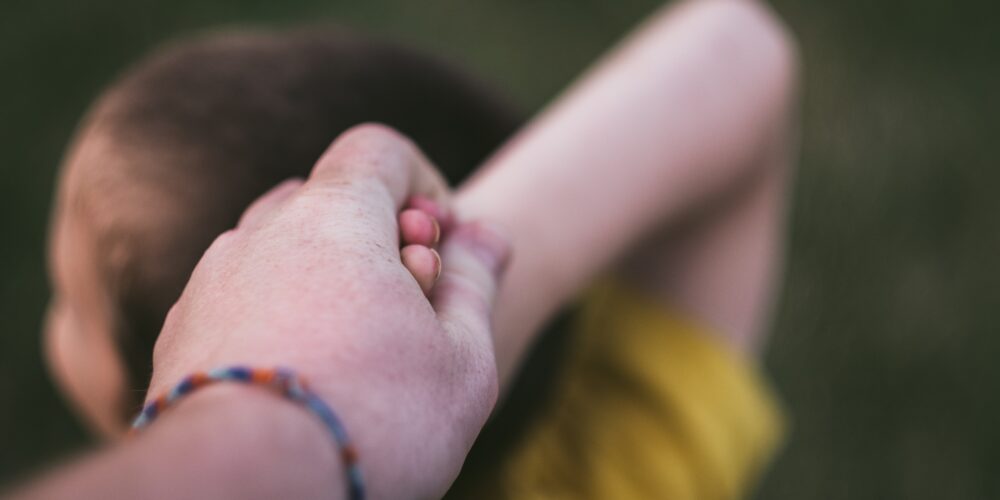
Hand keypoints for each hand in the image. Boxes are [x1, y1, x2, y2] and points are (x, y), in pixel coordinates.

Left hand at [147, 124, 509, 498]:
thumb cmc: (373, 420)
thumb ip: (476, 282)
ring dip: (326, 284)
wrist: (242, 490)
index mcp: (334, 216)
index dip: (423, 187)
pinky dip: (279, 321)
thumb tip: (485, 235)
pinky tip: (302, 384)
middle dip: (378, 242)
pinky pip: (242, 300)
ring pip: (282, 253)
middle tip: (408, 310)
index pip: (379, 149)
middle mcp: (261, 232)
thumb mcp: (461, 356)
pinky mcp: (180, 334)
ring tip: (355, 357)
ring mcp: (211, 281)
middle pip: (330, 202)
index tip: (439, 251)